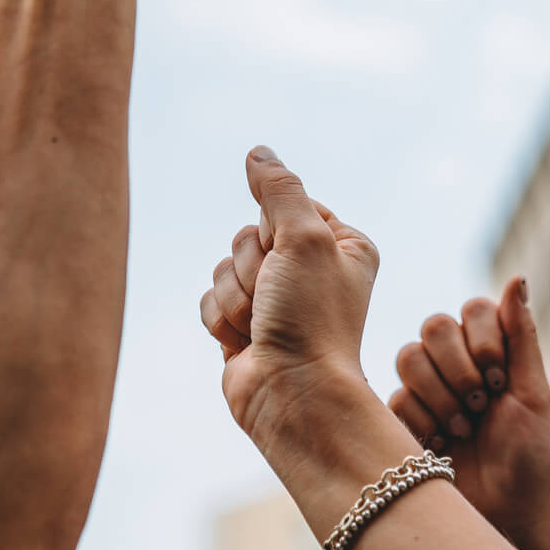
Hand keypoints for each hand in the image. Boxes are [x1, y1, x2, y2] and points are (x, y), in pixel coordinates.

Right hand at [199, 147, 380, 451]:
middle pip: (248, 235)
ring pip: (223, 267)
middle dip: (252, 267)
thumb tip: (258, 153)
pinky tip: (246, 341)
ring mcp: (275, 301)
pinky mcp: (244, 326)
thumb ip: (279, 190)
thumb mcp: (305, 237)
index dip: (278, 230)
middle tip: (278, 298)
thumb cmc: (312, 319)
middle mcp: (309, 270)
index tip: (296, 259)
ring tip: (264, 325)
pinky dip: (222, 319)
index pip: (285, 206)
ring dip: (237, 297)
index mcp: (340, 245)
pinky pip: (209, 299)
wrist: (292, 395)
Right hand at [386, 278, 549, 549]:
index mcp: (490, 353)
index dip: (482, 339)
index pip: (472, 309)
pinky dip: (423, 422)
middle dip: (460, 368)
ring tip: (462, 428)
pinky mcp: (399, 420)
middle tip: (481, 404)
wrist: (503, 519)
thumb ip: (521, 335)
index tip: (500, 379)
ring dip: (440, 395)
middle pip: (434, 326)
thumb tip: (518, 276)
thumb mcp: (533, 395)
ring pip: (409, 356)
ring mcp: (424, 391)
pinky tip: (440, 447)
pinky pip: (395, 398)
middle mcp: (455, 365)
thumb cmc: (528, 461)